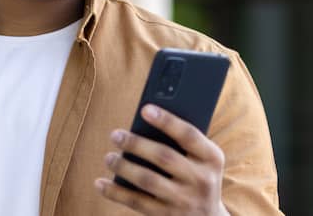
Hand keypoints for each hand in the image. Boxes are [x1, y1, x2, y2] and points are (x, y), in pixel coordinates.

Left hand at [95, 104, 229, 214]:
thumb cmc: (199, 176)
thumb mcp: (203, 160)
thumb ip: (183, 143)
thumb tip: (145, 120)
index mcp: (212, 158)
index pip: (188, 135)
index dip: (167, 121)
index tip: (145, 109)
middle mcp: (201, 180)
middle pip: (164, 157)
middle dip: (136, 144)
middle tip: (115, 134)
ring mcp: (184, 200)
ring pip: (147, 181)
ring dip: (123, 167)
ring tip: (109, 157)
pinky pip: (136, 203)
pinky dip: (115, 192)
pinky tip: (100, 183)